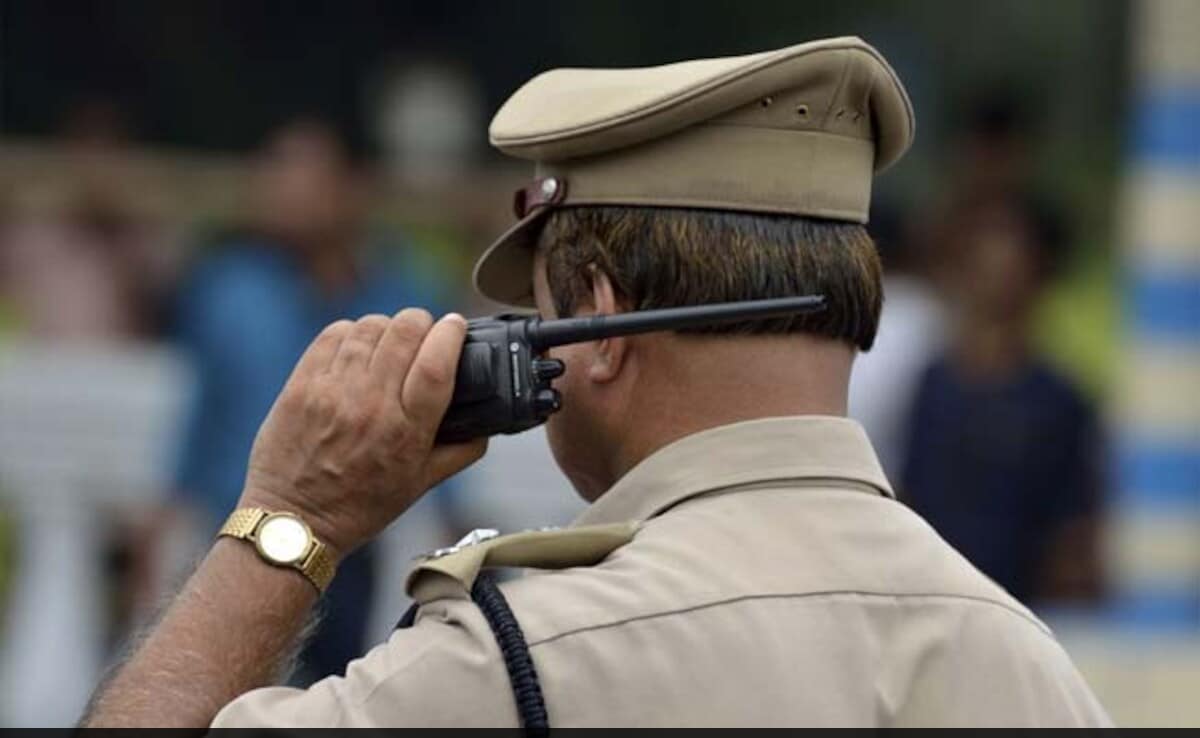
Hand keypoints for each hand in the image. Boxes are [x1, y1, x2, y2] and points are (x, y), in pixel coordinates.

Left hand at [238, 309, 486, 558]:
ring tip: (390, 341)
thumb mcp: (420, 485)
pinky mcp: (302, 384)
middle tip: (424, 333)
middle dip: (422, 322)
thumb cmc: (359, 506)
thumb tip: (487, 425)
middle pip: (405, 332)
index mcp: (406, 432)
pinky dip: (352, 332)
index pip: (437, 363)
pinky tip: (358, 347)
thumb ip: (460, 452)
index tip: (456, 326)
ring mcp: (332, 392)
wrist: (293, 520)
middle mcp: (371, 406)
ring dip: (388, 327)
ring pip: (370, 327)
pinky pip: (334, 334)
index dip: (451, 333)